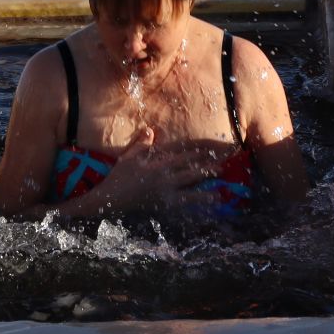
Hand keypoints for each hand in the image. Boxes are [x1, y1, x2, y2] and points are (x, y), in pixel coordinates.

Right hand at [85, 129, 219, 215]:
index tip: (209, 146)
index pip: (179, 152)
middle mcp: (163, 175)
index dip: (196, 149)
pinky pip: (186, 201)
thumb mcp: (128, 158)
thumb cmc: (118, 178)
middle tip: (223, 159)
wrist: (110, 201)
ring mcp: (165, 190)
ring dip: (206, 177)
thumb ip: (141, 144)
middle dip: (206, 162)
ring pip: (190, 182)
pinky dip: (200, 199)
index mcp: (155, 162)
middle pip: (189, 166)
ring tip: (221, 175)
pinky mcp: (165, 204)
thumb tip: (150, 129)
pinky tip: (211, 198)